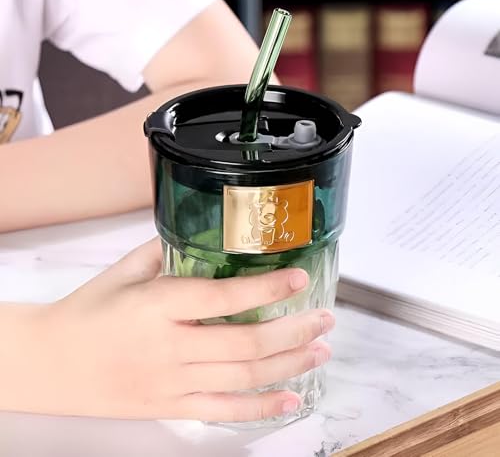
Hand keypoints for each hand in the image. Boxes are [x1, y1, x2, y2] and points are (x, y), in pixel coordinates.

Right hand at [14, 239, 332, 421]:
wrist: (50, 363)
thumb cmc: (86, 311)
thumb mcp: (124, 271)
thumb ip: (166, 252)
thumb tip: (201, 239)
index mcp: (158, 305)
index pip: (224, 297)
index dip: (267, 287)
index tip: (298, 279)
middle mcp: (170, 346)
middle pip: (246, 342)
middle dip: (294, 330)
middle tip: (324, 318)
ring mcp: (173, 381)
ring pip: (244, 377)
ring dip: (289, 364)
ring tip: (319, 350)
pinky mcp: (170, 405)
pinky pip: (225, 409)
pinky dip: (262, 407)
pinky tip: (291, 399)